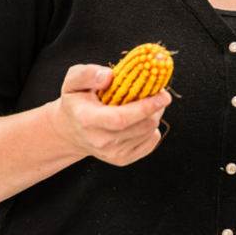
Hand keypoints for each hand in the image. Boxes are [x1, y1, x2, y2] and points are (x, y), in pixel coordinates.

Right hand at [50, 64, 170, 166]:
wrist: (71, 131)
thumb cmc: (76, 102)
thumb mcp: (73, 82)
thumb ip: (86, 75)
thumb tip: (108, 76)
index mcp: (88, 120)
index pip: (121, 118)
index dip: (146, 107)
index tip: (164, 95)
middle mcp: (100, 141)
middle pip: (142, 125)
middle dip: (156, 107)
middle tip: (156, 92)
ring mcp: (112, 154)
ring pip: (149, 131)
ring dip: (154, 115)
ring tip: (144, 103)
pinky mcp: (123, 159)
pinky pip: (151, 141)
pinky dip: (152, 128)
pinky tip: (140, 119)